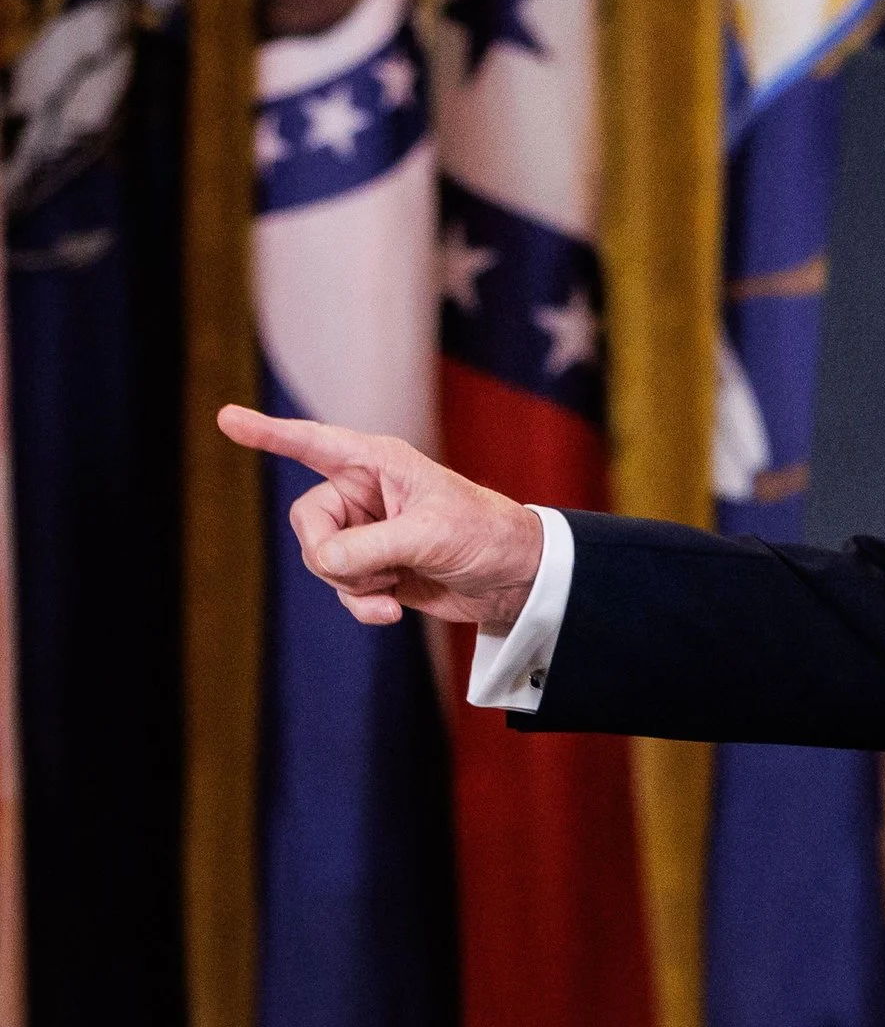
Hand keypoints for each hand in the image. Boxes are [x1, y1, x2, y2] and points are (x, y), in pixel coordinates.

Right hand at [217, 405, 544, 630]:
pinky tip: (393, 608)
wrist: (516, 578)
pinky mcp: (374, 567)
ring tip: (396, 586)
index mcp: (379, 463)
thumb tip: (323, 562)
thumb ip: (369, 547)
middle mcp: (366, 492)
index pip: (313, 443)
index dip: (269, 433)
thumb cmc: (484, 535)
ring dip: (352, 583)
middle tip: (375, 570)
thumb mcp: (429, 536)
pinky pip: (341, 587)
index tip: (226, 418)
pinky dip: (361, 603)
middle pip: (307, 522)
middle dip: (330, 555)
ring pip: (321, 559)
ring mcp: (367, 532)